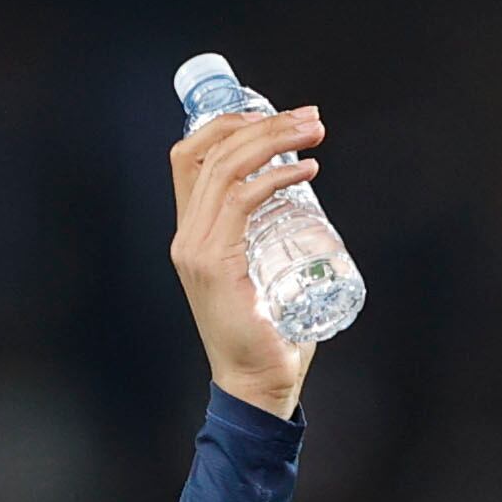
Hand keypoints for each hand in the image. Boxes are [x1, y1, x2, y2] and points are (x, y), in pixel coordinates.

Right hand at [166, 101, 328, 417]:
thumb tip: (303, 205)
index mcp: (193, 233)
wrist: (258, 385)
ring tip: (314, 134)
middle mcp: (186, 235)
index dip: (227, 124)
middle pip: (213, 152)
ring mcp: (195, 249)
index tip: (273, 116)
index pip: (192, 156)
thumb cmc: (271, 335)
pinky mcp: (214, 264)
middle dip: (264, 124)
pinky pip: (241, 202)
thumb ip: (269, 238)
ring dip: (273, 141)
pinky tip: (307, 172)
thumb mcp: (264, 272)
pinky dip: (276, 180)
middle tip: (309, 118)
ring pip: (227, 169)